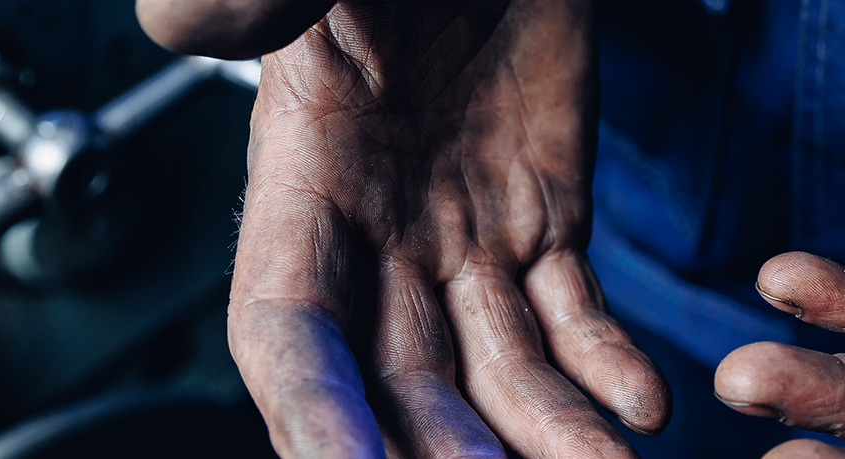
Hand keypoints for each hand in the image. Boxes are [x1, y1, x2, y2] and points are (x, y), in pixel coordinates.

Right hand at [137, 0, 671, 456]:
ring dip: (546, 433)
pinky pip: (578, 315)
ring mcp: (466, 236)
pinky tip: (643, 405)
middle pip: (398, 378)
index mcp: (302, 180)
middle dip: (440, 444)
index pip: (286, 327)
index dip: (309, 407)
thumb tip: (200, 21)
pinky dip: (608, 366)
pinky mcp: (547, 220)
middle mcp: (379, 232)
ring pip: (500, 369)